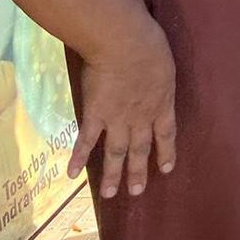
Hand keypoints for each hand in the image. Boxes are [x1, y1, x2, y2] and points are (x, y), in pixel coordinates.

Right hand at [68, 22, 176, 199]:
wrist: (125, 44)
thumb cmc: (150, 46)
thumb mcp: (164, 64)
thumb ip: (159, 77)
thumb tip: (155, 76)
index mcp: (162, 103)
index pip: (166, 134)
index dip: (166, 152)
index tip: (166, 169)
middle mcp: (141, 117)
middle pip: (140, 149)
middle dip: (138, 172)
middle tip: (137, 192)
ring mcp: (117, 118)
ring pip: (115, 152)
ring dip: (112, 175)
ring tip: (109, 194)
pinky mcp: (95, 113)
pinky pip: (86, 140)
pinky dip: (79, 157)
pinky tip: (73, 174)